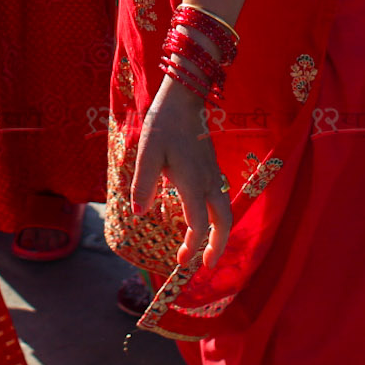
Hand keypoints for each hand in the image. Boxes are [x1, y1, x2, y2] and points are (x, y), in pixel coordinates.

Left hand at [131, 79, 232, 270]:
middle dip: (218, 247)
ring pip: (225, 211)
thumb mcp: (147, 153)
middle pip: (223, 222)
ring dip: (219, 232)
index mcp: (192, 183)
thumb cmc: (163, 124)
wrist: (183, 98)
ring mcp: (212, 173)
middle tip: (206, 265)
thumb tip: (139, 214)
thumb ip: (144, 184)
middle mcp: (207, 181)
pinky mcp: (211, 165)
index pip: (199, 224)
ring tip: (208, 248)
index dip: (192, 246)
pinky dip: (217, 216)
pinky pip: (220, 198)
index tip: (181, 261)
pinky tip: (202, 218)